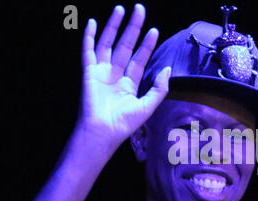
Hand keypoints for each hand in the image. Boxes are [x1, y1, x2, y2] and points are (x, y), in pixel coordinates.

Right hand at [78, 4, 169, 147]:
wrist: (104, 132)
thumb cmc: (124, 123)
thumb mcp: (148, 106)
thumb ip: (159, 88)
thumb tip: (168, 69)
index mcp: (129, 83)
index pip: (140, 58)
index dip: (147, 45)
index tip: (154, 30)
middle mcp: (116, 75)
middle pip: (125, 45)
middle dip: (133, 27)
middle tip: (139, 9)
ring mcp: (102, 72)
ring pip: (108, 43)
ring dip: (114, 26)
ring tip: (121, 9)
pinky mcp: (89, 72)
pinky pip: (88, 51)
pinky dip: (90, 37)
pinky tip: (94, 23)